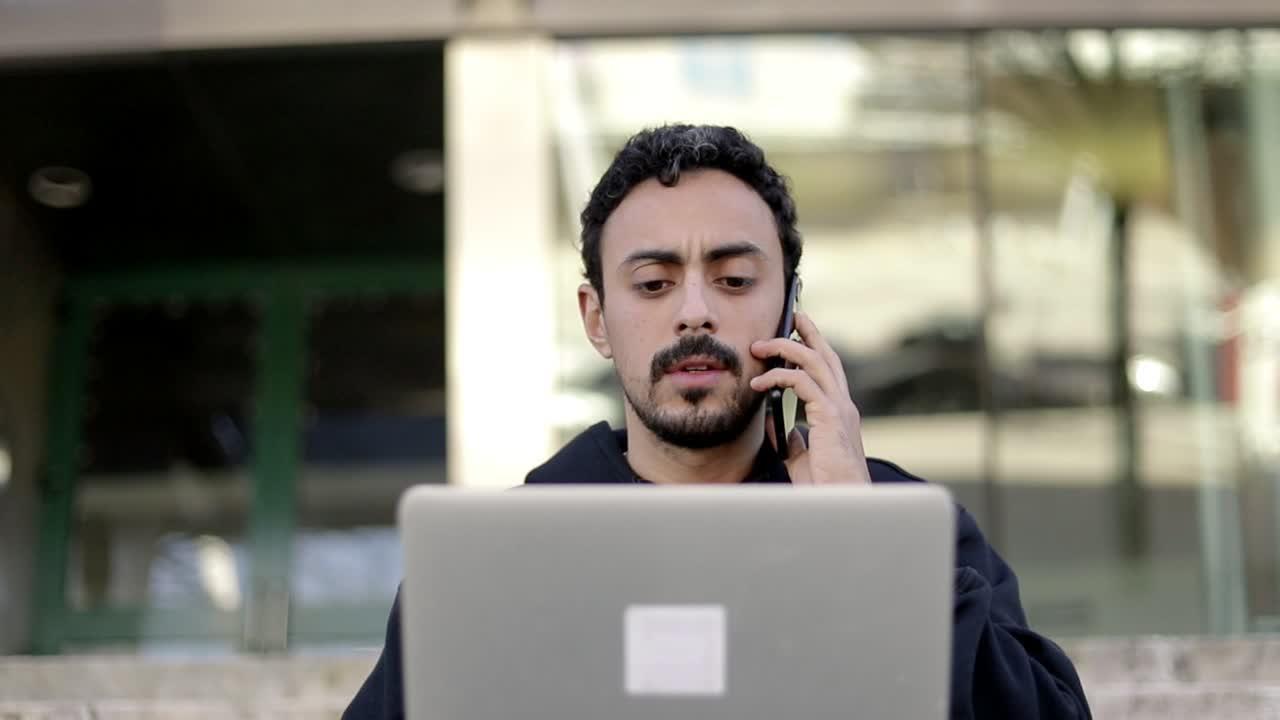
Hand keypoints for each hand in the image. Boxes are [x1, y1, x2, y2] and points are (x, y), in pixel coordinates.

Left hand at [749, 312, 870, 485]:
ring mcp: (839, 409)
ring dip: (785, 348)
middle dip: (809, 332)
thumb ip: (791, 436)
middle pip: (826, 356)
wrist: (841, 505)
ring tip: (760, 347)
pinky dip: (779, 376)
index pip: (828, 371)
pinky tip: (759, 384)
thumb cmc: (825, 486)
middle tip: (792, 315)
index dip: (815, 347)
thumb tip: (772, 418)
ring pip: (814, 361)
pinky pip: (802, 382)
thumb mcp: (801, 456)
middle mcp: (843, 406)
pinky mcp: (830, 417)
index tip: (800, 331)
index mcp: (839, 413)